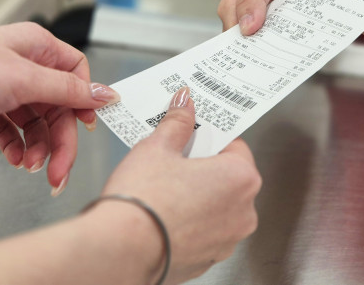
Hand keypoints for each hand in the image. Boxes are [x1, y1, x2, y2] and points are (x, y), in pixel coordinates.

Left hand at [0, 22, 120, 190]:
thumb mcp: (24, 80)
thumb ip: (68, 91)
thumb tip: (105, 93)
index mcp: (38, 48)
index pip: (76, 77)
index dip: (83, 104)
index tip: (87, 129)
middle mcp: (23, 65)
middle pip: (57, 106)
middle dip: (60, 139)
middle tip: (59, 169)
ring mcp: (2, 86)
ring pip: (35, 122)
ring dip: (38, 146)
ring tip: (30, 165)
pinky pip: (11, 130)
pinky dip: (16, 146)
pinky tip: (15, 158)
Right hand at [96, 87, 261, 284]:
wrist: (120, 251)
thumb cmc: (143, 201)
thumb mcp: (158, 147)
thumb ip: (177, 123)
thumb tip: (184, 103)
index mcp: (241, 179)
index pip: (234, 145)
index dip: (209, 137)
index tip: (191, 135)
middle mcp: (243, 213)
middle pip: (228, 176)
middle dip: (203, 166)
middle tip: (174, 159)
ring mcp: (227, 241)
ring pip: (217, 206)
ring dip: (198, 195)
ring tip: (166, 187)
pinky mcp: (207, 260)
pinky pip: (204, 231)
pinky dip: (190, 222)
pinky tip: (165, 213)